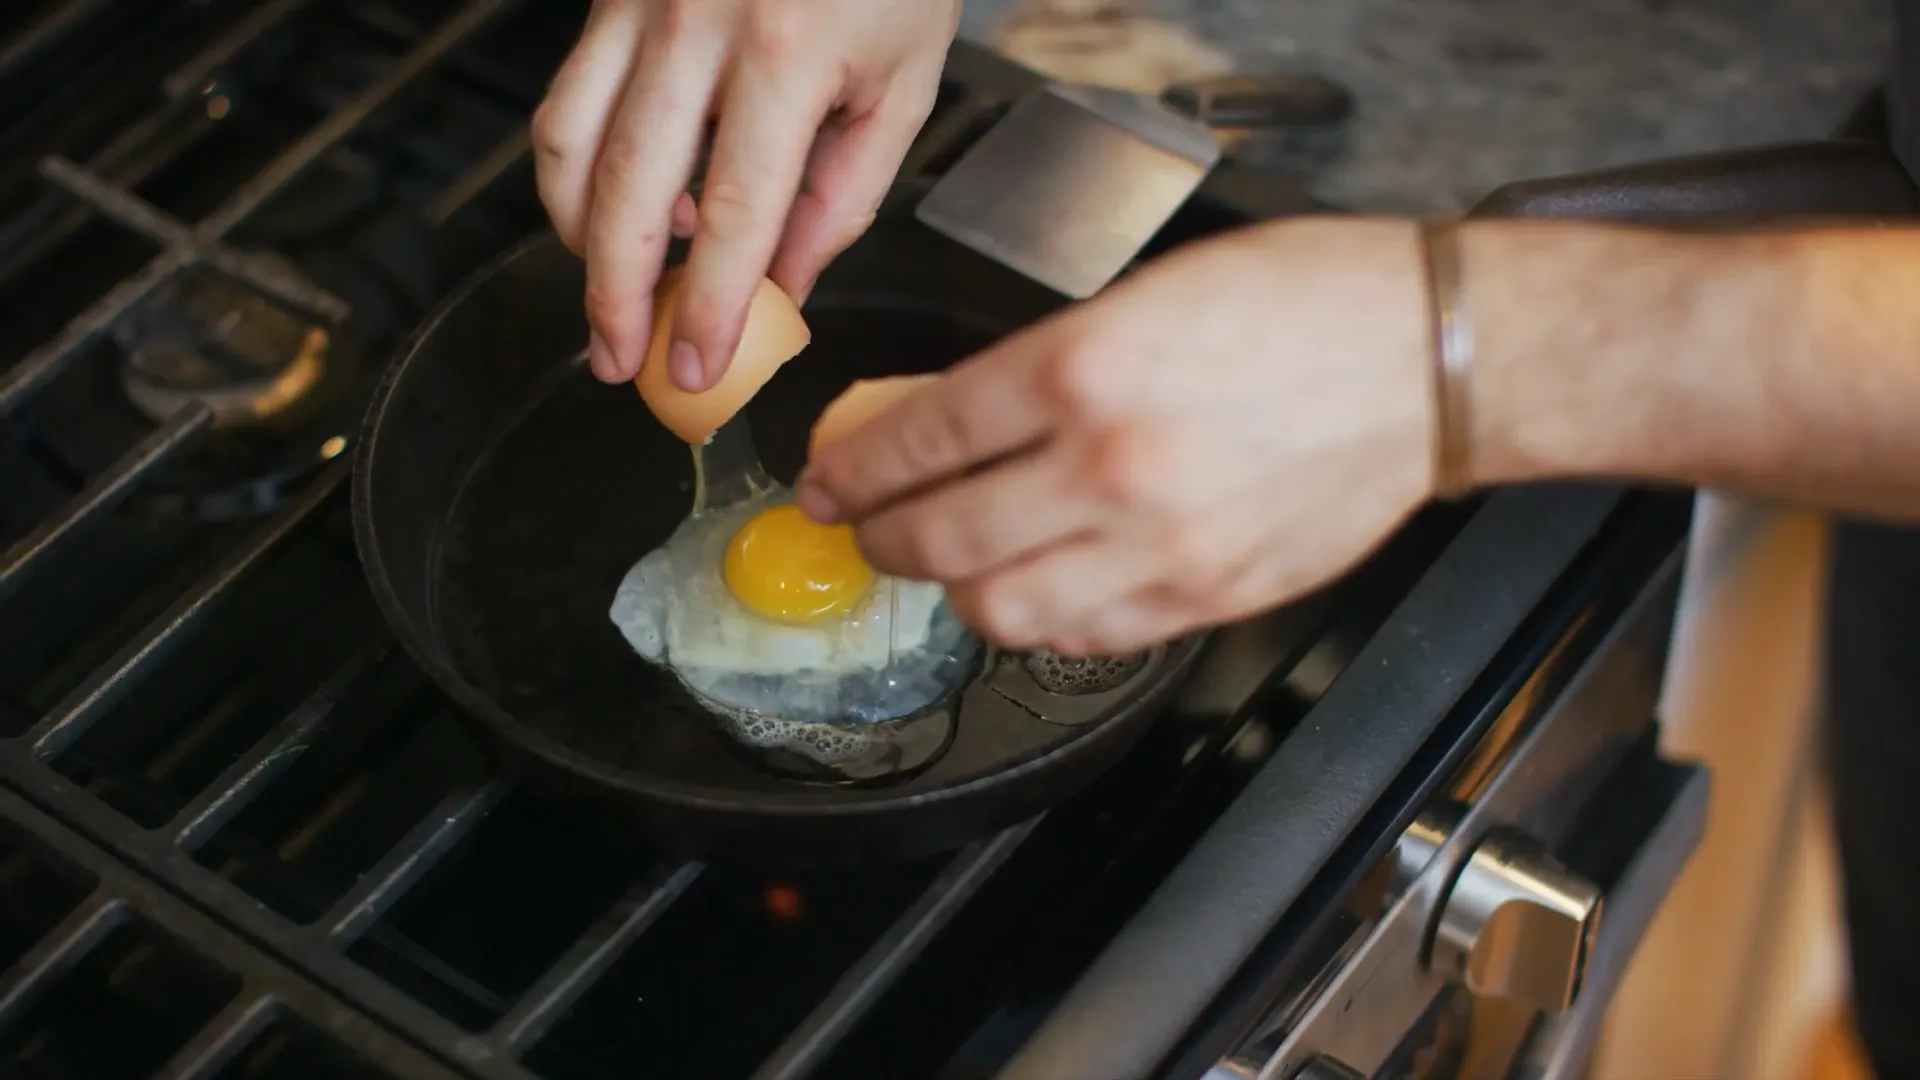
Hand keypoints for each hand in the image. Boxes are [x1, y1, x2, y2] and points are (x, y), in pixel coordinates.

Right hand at [532, 0, 960, 388]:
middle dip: (613, 294)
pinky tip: (615, 208)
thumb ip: (844, 195)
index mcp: (788, 48)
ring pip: (569, 140)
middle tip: (618, 359)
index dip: (707, 304)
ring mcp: (639, 0)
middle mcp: (697, 19)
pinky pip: (570, 96)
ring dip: (577, 235)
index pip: (734, 211)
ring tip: (609, 293)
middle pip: (626, 189)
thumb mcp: (901, 81)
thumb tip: (786, 289)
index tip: (695, 370)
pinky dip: (578, 168)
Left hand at [798, 218, 1441, 655]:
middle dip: (879, 536)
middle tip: (866, 525)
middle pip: (940, 535)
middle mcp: (1110, 467)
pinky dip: (1039, 621)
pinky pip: (1086, 639)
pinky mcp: (1206, 598)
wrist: (1430, 360)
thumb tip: (949, 417)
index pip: (921, 437)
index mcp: (1083, 369)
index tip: (828, 479)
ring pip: (1000, 609)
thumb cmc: (1308, 302)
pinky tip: (1032, 591)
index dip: (853, 467)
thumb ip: (1039, 365)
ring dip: (952, 590)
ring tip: (946, 563)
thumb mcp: (1145, 292)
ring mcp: (1160, 547)